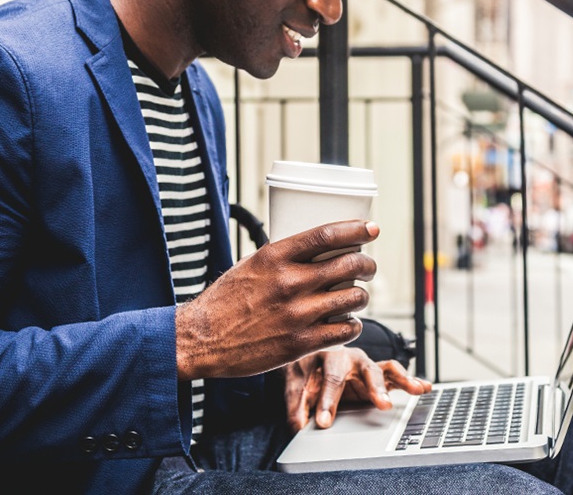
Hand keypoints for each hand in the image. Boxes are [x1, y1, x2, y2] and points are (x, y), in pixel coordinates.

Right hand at [174, 220, 378, 379]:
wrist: (201, 340)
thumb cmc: (226, 301)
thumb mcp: (251, 265)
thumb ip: (283, 257)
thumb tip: (318, 247)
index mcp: (275, 257)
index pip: (327, 235)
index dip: (356, 229)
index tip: (372, 228)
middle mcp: (289, 282)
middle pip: (348, 264)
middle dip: (367, 263)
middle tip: (368, 266)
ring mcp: (297, 314)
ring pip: (353, 297)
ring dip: (362, 295)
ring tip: (357, 296)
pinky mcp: (300, 343)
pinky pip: (345, 330)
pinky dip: (353, 324)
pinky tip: (347, 322)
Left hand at [282, 345, 432, 431]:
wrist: (312, 355)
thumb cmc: (306, 367)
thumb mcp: (295, 384)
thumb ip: (296, 405)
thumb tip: (297, 426)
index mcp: (331, 356)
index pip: (331, 379)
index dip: (327, 401)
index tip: (324, 423)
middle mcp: (354, 358)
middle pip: (367, 371)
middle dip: (376, 388)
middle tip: (383, 405)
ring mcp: (368, 366)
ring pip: (388, 369)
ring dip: (402, 380)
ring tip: (416, 390)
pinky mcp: (378, 375)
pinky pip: (397, 376)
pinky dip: (412, 381)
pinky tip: (425, 388)